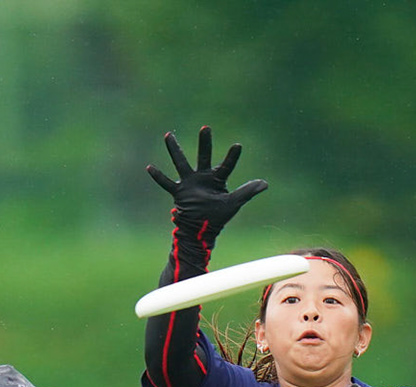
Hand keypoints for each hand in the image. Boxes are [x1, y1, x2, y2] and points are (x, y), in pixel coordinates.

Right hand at [145, 127, 266, 237]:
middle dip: (205, 143)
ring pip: (181, 163)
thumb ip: (247, 192)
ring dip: (175, 150)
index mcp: (217, 179)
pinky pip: (167, 183)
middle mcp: (202, 177)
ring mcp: (189, 183)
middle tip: (206, 128)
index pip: (226, 166)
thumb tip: (265, 183)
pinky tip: (149, 167)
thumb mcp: (234, 203)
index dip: (232, 157)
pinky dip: (158, 177)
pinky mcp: (179, 192)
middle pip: (203, 156)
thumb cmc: (217, 217)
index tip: (237, 145)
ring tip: (169, 135)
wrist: (200, 230)